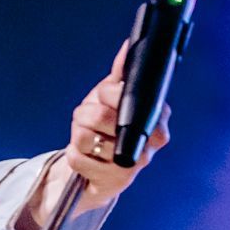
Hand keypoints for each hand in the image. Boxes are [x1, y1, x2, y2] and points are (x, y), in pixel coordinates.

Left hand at [59, 40, 171, 211]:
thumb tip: (127, 47)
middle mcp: (151, 144)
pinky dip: (72, 153)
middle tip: (85, 115)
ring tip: (85, 135)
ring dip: (76, 133)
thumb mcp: (114, 99)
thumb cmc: (110, 129)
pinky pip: (76, 158)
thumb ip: (121, 75)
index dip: (106, 93)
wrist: (102, 171)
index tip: (103, 93)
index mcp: (156, 117)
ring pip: (84, 138)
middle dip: (84, 113)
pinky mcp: (111, 182)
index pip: (125, 97)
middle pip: (100, 117)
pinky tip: (84, 154)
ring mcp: (132, 166)